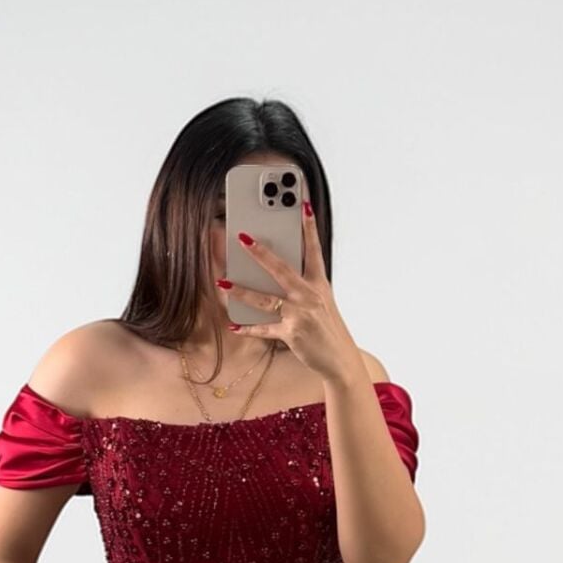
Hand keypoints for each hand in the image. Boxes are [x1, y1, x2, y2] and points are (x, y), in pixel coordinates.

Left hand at [221, 192, 363, 384]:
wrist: (340, 359)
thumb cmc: (327, 328)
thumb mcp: (322, 301)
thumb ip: (303, 285)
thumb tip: (278, 272)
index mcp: (319, 284)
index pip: (314, 249)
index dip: (309, 226)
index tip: (302, 203)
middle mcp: (310, 296)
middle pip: (281, 269)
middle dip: (261, 253)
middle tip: (242, 237)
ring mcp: (300, 315)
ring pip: (266, 299)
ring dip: (242, 291)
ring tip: (223, 283)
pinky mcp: (292, 334)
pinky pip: (264, 329)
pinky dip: (248, 328)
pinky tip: (233, 325)